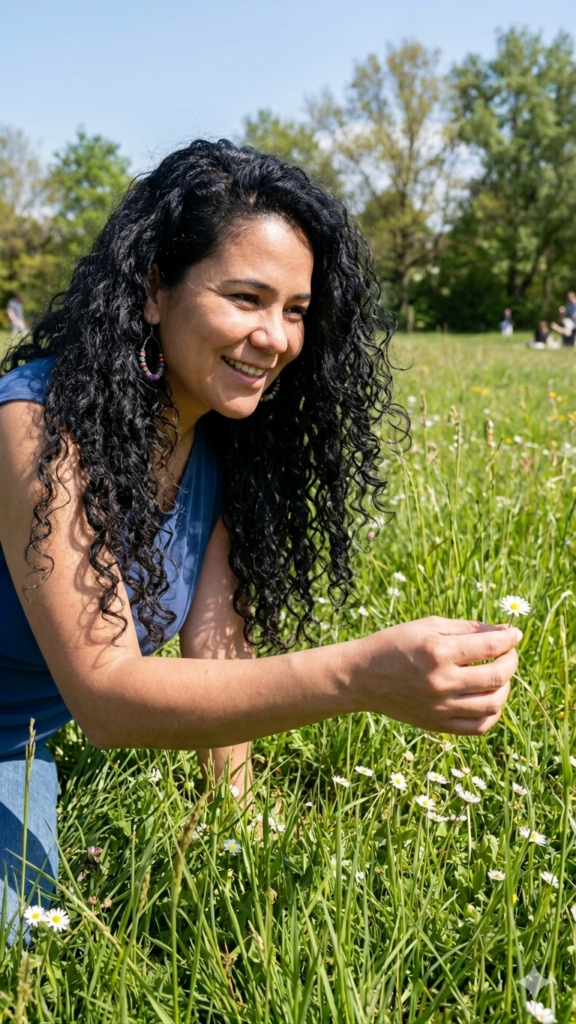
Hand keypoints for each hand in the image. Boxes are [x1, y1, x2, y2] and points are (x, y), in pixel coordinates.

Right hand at [352, 616, 520, 733]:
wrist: (361, 677)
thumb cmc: (395, 644)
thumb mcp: (428, 626)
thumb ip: (467, 628)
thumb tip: (504, 632)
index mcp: (437, 652)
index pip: (490, 646)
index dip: (509, 638)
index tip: (514, 634)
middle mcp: (440, 681)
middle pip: (496, 676)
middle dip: (511, 661)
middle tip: (509, 653)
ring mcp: (439, 707)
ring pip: (493, 704)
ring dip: (505, 688)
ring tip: (499, 676)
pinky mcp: (436, 725)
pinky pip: (478, 727)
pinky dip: (492, 713)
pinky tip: (489, 699)